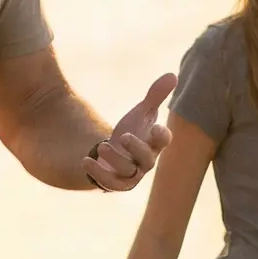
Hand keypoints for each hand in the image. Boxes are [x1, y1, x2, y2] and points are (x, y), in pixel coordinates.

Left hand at [87, 72, 175, 191]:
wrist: (114, 153)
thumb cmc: (133, 131)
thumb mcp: (142, 112)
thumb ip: (156, 95)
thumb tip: (172, 75)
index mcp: (154, 143)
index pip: (164, 141)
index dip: (162, 136)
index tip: (155, 128)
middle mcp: (145, 161)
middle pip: (147, 160)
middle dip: (137, 148)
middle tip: (123, 136)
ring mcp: (130, 174)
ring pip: (128, 172)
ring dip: (115, 159)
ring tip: (102, 145)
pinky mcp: (114, 182)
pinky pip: (109, 184)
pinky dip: (97, 173)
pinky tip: (85, 161)